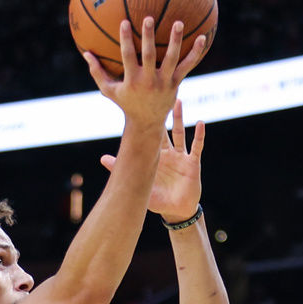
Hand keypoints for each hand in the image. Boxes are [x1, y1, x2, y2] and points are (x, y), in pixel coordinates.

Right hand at [82, 17, 207, 129]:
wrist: (147, 122)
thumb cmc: (126, 103)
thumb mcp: (109, 91)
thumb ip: (97, 72)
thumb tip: (85, 53)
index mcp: (133, 80)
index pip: (128, 57)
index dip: (126, 40)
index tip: (124, 22)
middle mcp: (150, 81)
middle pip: (150, 55)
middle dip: (149, 37)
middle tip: (149, 18)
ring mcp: (165, 82)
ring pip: (172, 59)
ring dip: (176, 41)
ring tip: (178, 22)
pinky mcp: (176, 83)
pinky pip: (187, 66)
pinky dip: (195, 53)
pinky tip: (203, 38)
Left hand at [100, 99, 204, 222]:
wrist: (176, 211)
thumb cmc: (157, 199)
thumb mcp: (140, 182)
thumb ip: (123, 169)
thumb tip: (102, 158)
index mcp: (155, 156)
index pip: (150, 134)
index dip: (147, 119)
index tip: (141, 101)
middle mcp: (168, 153)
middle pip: (164, 128)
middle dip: (161, 112)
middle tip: (157, 92)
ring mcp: (181, 157)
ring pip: (180, 133)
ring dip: (179, 118)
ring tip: (177, 100)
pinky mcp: (192, 163)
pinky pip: (197, 147)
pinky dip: (199, 136)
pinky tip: (200, 123)